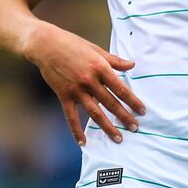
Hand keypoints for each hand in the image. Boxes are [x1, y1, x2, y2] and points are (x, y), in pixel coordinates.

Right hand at [24, 22, 145, 145]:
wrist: (46, 45)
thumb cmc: (73, 44)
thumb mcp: (96, 49)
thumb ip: (114, 60)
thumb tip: (132, 65)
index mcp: (100, 67)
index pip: (121, 88)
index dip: (133, 101)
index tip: (142, 110)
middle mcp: (90, 80)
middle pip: (111, 103)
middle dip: (124, 117)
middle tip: (135, 128)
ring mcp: (76, 90)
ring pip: (95, 113)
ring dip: (107, 127)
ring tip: (118, 138)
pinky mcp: (64, 95)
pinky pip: (71, 117)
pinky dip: (77, 131)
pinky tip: (84, 142)